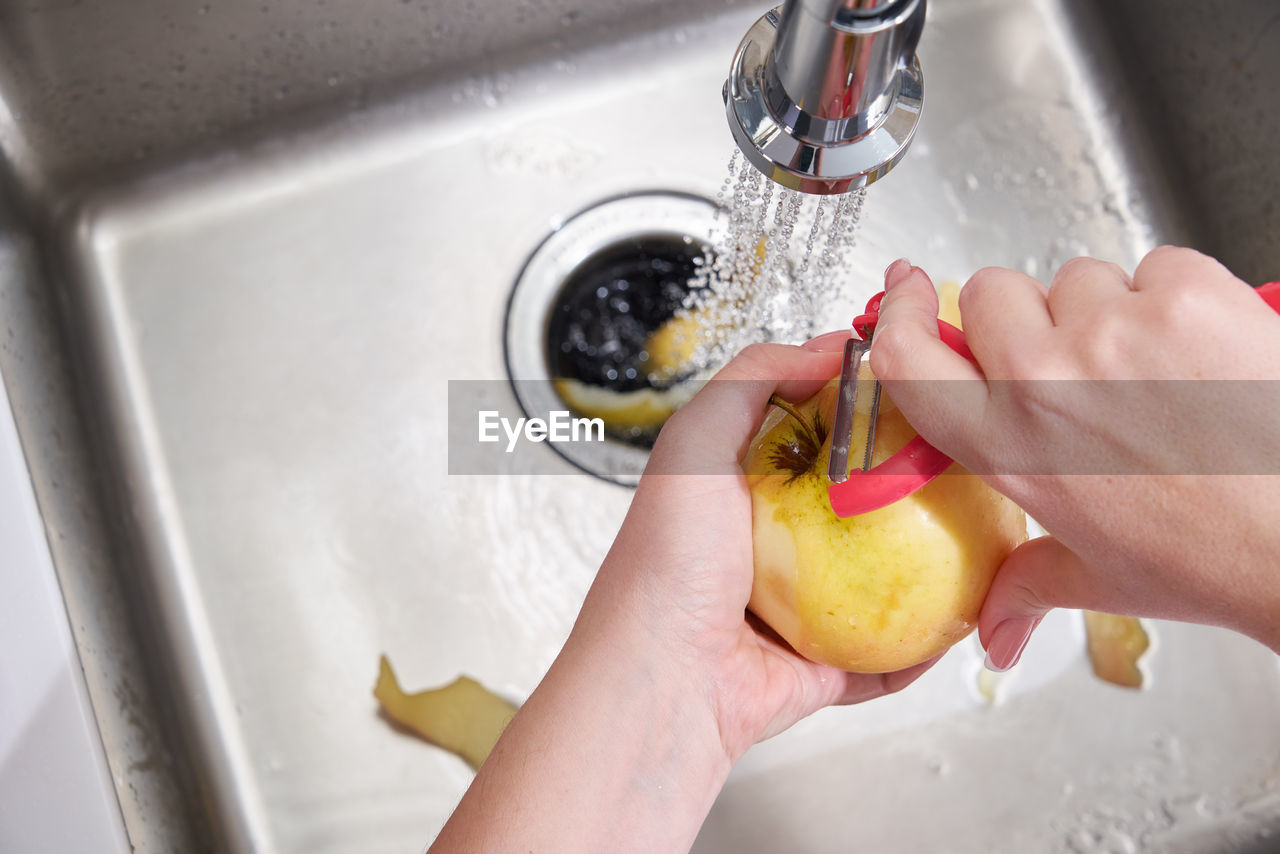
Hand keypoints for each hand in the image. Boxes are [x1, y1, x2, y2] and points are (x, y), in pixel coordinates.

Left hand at [433, 339, 936, 852]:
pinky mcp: (828, 663)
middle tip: (965, 460)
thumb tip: (830, 346)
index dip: (863, 408)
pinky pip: (891, 649)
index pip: (816, 433)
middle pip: (858, 504)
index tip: (919, 389)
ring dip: (930, 559)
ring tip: (985, 530)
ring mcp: (803, 609)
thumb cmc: (667, 563)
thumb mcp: (694, 443)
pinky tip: (967, 609)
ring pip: (884, 577)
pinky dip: (928, 636)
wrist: (665, 682)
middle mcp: (772, 546)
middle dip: (909, 483)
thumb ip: (750, 381)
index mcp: (740, 490)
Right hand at [869, 247, 1279, 669]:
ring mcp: (1113, 330)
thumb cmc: (1213, 556)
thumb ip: (1023, 588)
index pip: (908, 358)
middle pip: (994, 293)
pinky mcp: (1185, 292)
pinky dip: (1174, 295)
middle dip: (1025, 316)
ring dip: (1104, 308)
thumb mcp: (1098, 578)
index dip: (900, 312)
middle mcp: (1045, 381)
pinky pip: (1155, 265)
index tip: (907, 288)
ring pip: (1078, 277)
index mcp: (1008, 446)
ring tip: (1153, 366)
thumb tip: (993, 632)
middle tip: (1072, 357)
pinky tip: (1200, 350)